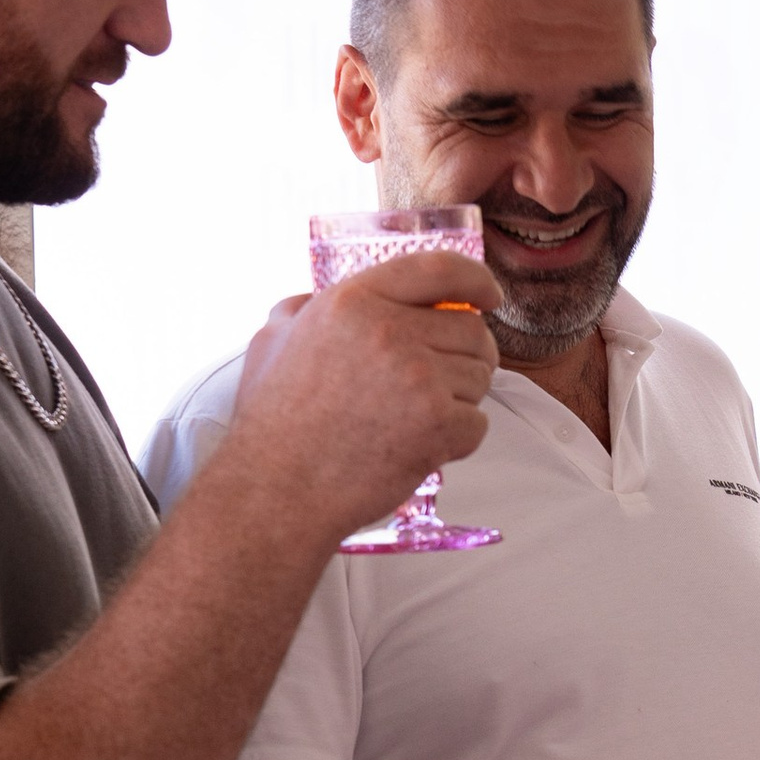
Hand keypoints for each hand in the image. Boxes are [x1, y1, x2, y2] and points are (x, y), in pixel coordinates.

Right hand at [221, 249, 503, 542]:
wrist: (276, 490)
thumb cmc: (272, 423)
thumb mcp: (273, 340)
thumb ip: (304, 309)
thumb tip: (317, 299)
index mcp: (353, 301)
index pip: (438, 269)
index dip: (474, 280)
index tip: (487, 295)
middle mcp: (388, 330)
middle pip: (472, 329)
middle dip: (470, 355)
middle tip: (446, 380)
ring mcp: (417, 377)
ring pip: (479, 377)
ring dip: (460, 400)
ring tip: (414, 419)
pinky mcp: (436, 424)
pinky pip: (478, 423)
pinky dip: (458, 439)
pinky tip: (419, 446)